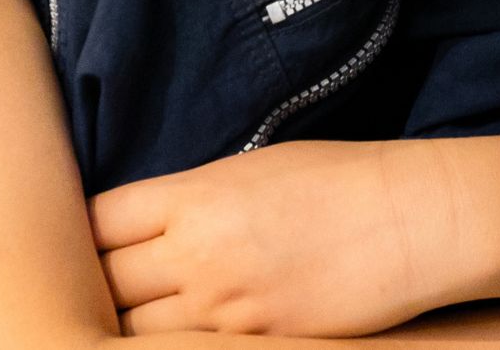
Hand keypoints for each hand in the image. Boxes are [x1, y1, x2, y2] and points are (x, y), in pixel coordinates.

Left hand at [90, 139, 462, 337]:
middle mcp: (197, 253)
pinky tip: (177, 337)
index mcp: (195, 196)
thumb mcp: (256, 167)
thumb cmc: (344, 180)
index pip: (96, 221)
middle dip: (94, 283)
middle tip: (92, 285)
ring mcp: (223, 307)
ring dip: (126, 326)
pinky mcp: (254, 343)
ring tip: (129, 319)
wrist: (416, 220)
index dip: (83, 234)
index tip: (88, 241)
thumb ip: (193, 199)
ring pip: (131, 333)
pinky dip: (172, 346)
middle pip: (101, 281)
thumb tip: (147, 229)